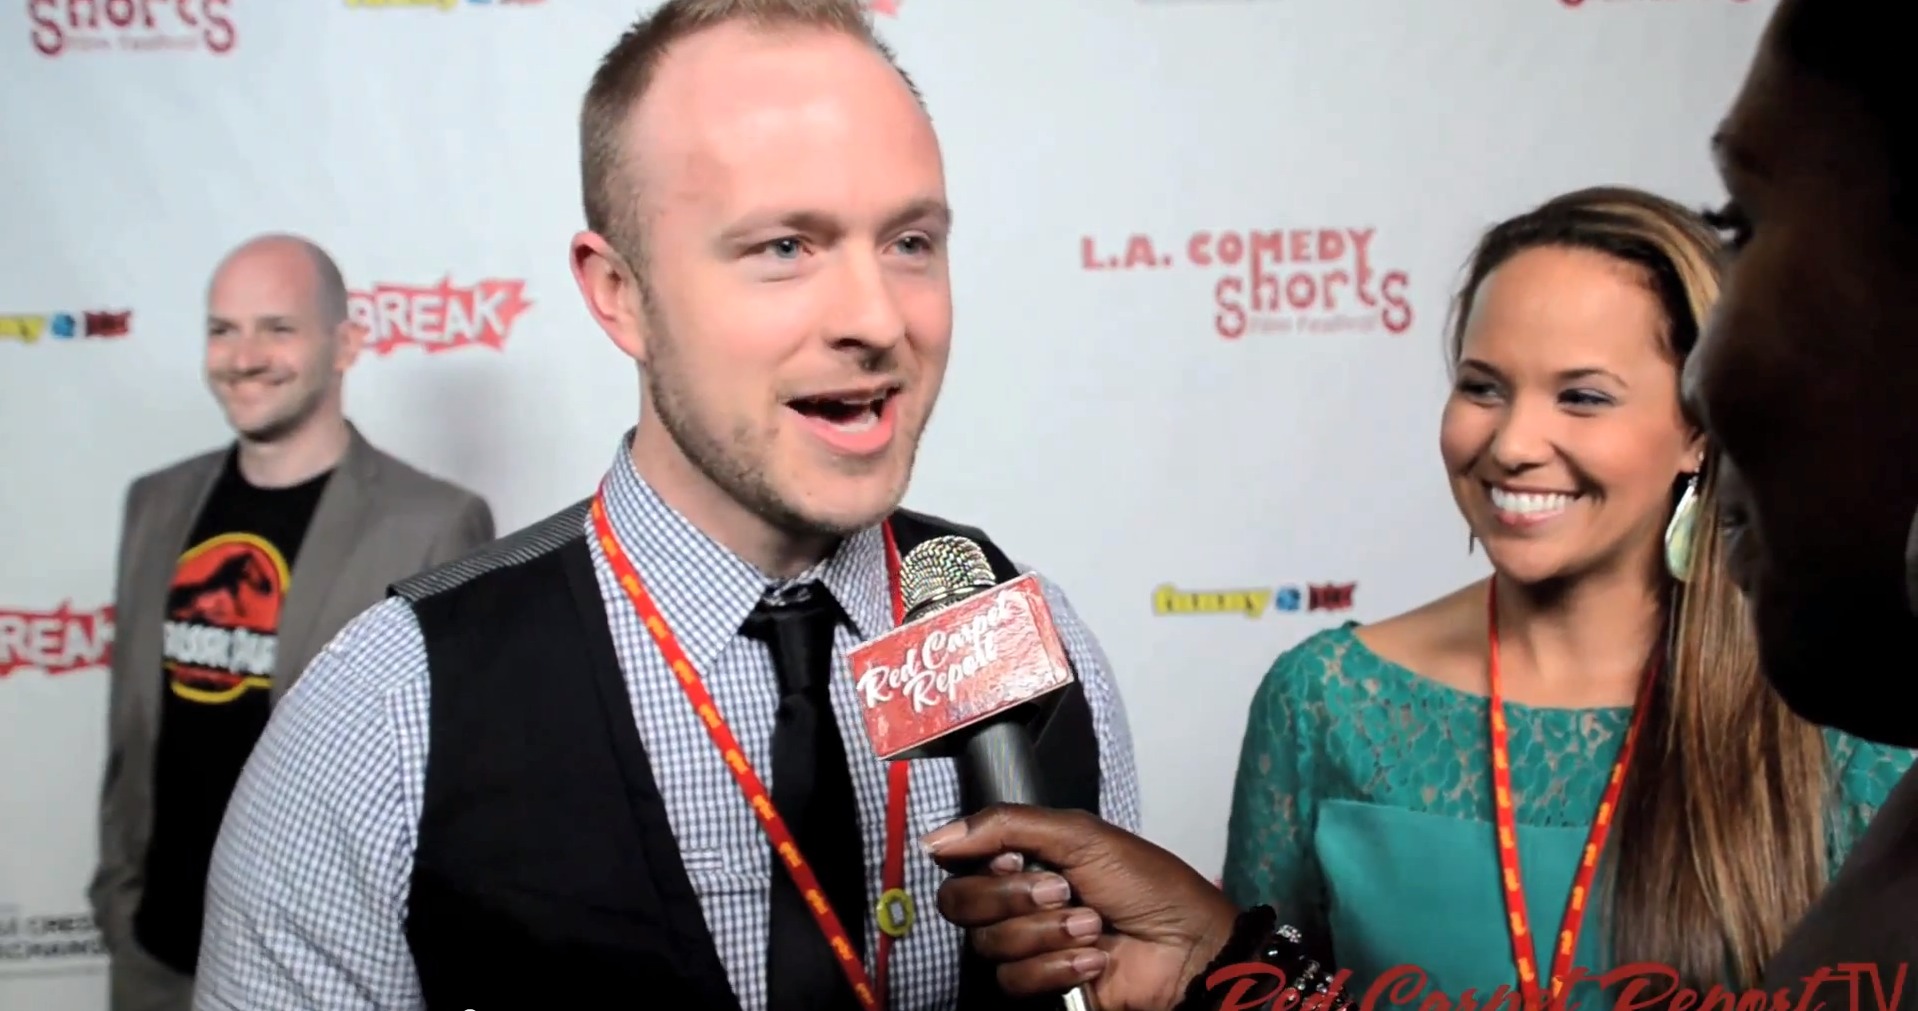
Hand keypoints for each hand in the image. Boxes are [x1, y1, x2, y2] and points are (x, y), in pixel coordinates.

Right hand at [924, 804, 1239, 1010]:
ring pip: (989, 944)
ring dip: (1046, 933)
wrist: (1187, 944)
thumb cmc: (1145, 882)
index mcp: (1022, 859)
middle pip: (959, 903)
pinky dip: (1058, 967)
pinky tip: (1094, 960)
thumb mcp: (1078, 835)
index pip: (959, 861)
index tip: (1016, 859)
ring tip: (1092, 927)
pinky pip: (1015, 981)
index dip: (980, 861)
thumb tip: (935, 838)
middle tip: (1062, 891)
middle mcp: (1016, 902)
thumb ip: (1005, 825)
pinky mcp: (1040, 988)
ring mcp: (1027, 946)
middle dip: (1012, 897)